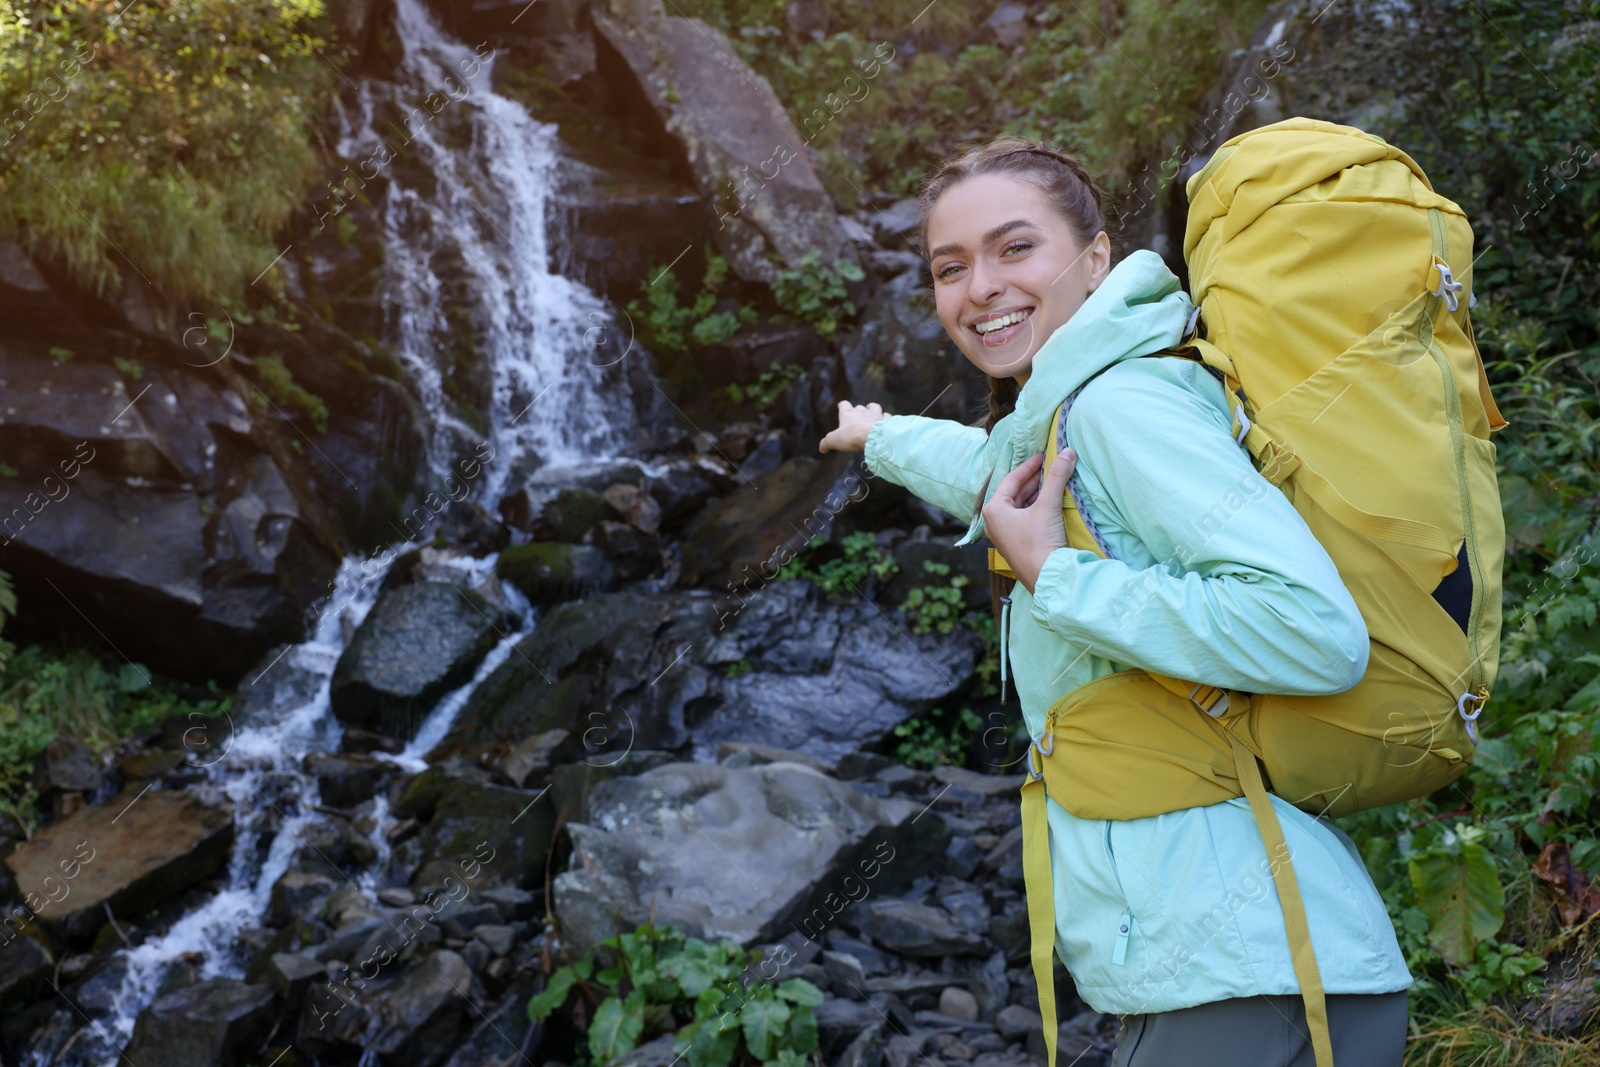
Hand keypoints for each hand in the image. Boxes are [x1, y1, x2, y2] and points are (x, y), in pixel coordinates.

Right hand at [819, 400, 888, 452]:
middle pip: (859, 407)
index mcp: (848, 414)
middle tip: (857, 420)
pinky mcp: (886, 421)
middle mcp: (862, 411)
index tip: (841, 408)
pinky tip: (885, 422)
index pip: (843, 404)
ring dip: (873, 410)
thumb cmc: (852, 437)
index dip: (842, 406)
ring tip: (872, 415)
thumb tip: (821, 448)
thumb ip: (826, 443)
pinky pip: (887, 416)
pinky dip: (886, 418)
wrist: (874, 437)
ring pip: (874, 407)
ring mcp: (875, 415)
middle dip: (858, 411)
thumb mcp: (834, 441)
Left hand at [982, 448, 1076, 592]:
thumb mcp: (1048, 506)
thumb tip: (1068, 452)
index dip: (1029, 466)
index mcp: (994, 509)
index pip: (1011, 479)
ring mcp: (1003, 535)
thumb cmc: (1039, 542)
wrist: (1046, 578)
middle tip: (1051, 467)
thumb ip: (1056, 477)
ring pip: (1020, 506)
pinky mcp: (1015, 544)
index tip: (1043, 455)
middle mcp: (994, 521)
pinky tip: (1050, 502)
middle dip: (1033, 479)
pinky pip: (1024, 518)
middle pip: (1015, 492)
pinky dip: (1036, 508)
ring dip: (1036, 493)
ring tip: (1053, 482)